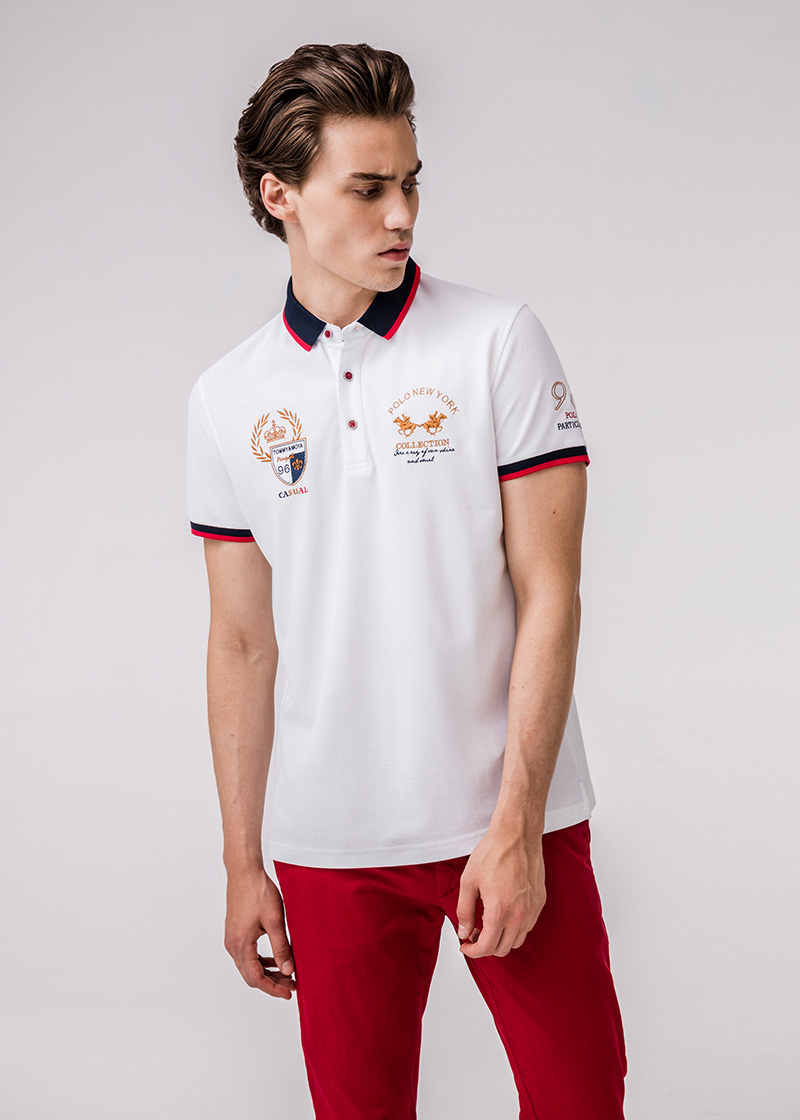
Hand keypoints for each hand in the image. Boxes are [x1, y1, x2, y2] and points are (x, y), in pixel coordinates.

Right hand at [224, 866, 296, 998]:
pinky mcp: (235, 932)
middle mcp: (232, 945)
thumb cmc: (258, 892)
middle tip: (292, 985)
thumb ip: (281, 947)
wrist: (244, 872)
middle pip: (251, 975)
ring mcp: (232, 939)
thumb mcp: (275, 921)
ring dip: (267, 972)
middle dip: (272, 982)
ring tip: (287, 973)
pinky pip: (247, 955)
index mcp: (241, 945)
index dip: (273, 988)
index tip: (289, 993)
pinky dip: (261, 961)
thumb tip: (288, 970)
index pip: (256, 978)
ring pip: (249, 966)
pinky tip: (275, 959)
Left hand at [455, 828, 545, 958]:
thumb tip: (464, 932)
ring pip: (517, 940)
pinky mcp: (540, 902)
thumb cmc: (493, 853)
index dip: (473, 951)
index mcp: (499, 911)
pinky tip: (504, 914)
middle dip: (486, 947)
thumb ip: (465, 911)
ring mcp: (532, 909)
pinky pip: (528, 926)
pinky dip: (515, 928)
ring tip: (489, 924)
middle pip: (503, 949)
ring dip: (502, 939)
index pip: (487, 947)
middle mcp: (519, 915)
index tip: (466, 946)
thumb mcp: (469, 881)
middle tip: (475, 934)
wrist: (517, 835)